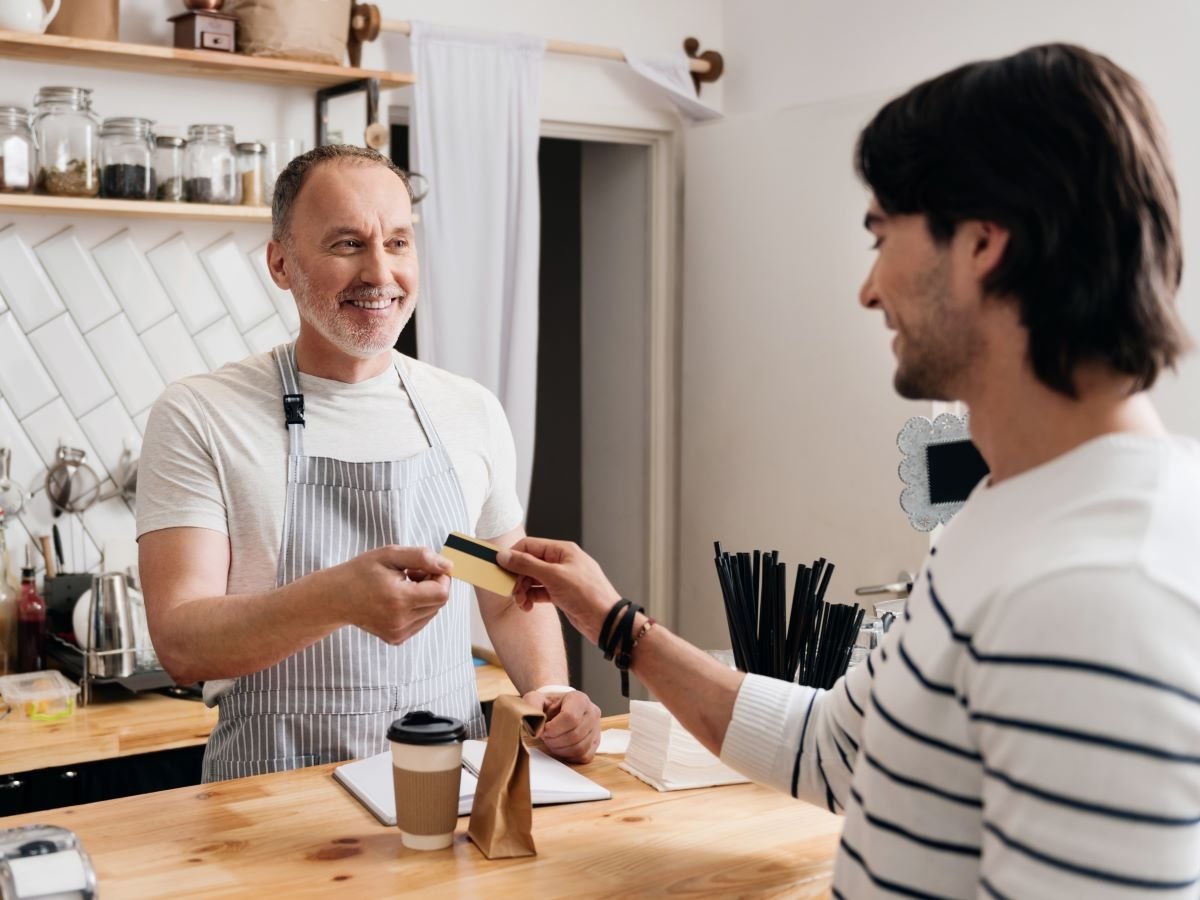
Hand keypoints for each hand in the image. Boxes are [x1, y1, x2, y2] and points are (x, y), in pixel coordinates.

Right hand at [323, 545, 452, 644]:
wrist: (335, 597)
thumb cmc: (362, 572)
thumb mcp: (390, 555)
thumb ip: (422, 557)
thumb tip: (448, 566)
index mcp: (399, 599)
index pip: (442, 593)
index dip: (441, 577)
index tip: (426, 567)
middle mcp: (400, 621)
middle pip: (439, 603)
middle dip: (433, 585)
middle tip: (412, 573)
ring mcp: (398, 633)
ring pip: (432, 613)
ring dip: (426, 597)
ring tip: (404, 585)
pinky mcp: (395, 638)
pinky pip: (421, 622)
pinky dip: (417, 608)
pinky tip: (399, 598)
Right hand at [496, 538, 621, 644]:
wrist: (606, 621)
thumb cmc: (588, 595)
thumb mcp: (553, 576)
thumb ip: (527, 565)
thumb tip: (505, 556)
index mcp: (563, 550)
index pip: (530, 545)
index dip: (513, 556)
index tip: (500, 568)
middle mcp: (562, 562)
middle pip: (529, 563)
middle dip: (518, 577)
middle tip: (511, 591)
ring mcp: (562, 579)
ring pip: (533, 579)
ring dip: (523, 590)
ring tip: (521, 602)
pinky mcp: (562, 594)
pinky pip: (540, 592)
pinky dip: (531, 598)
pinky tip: (528, 606)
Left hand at [523, 689, 601, 763]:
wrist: (558, 708)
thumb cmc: (548, 705)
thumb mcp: (535, 698)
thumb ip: (532, 707)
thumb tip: (537, 730)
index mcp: (579, 699)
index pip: (570, 717)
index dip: (554, 728)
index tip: (544, 729)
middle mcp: (592, 712)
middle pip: (575, 735)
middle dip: (555, 740)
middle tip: (546, 737)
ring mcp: (596, 728)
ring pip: (580, 748)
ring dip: (561, 749)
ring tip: (552, 741)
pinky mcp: (596, 742)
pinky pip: (584, 756)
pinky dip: (569, 756)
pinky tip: (561, 747)